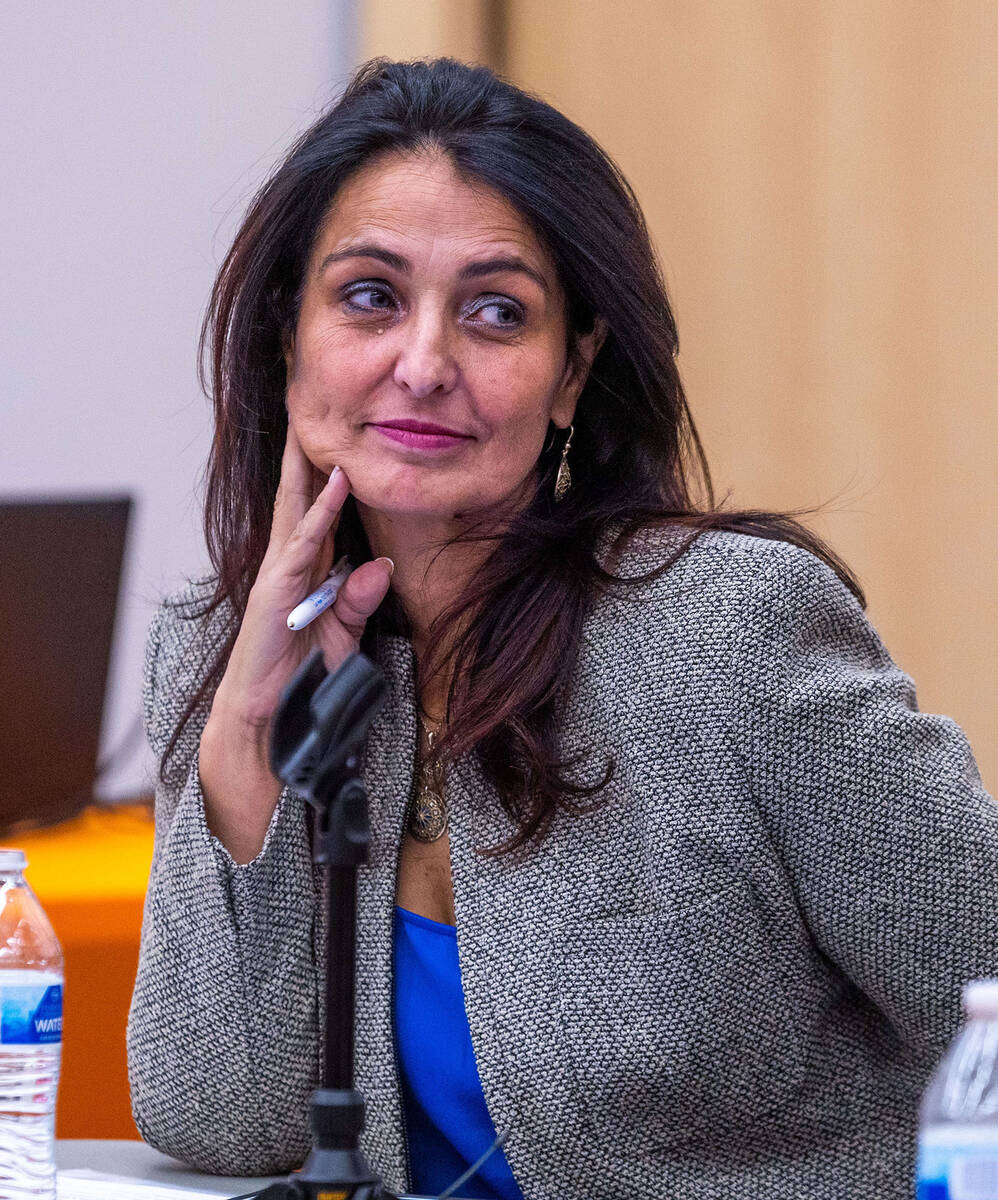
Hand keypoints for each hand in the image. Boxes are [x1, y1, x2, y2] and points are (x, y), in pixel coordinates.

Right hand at [199, 423, 392, 860]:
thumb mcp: (342, 635)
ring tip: (313, 426)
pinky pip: (304, 544)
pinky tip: (336, 483)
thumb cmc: (299, 679)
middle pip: (298, 501)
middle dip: (304, 457)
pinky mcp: (277, 593)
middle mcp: (287, 567)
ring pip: (296, 510)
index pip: (317, 516)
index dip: (325, 478)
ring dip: (307, 468)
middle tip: (307, 409)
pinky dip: (321, 512)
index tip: (337, 440)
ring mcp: (278, 577)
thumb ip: (358, 600)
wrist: (265, 719)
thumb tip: (381, 566)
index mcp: (305, 575)